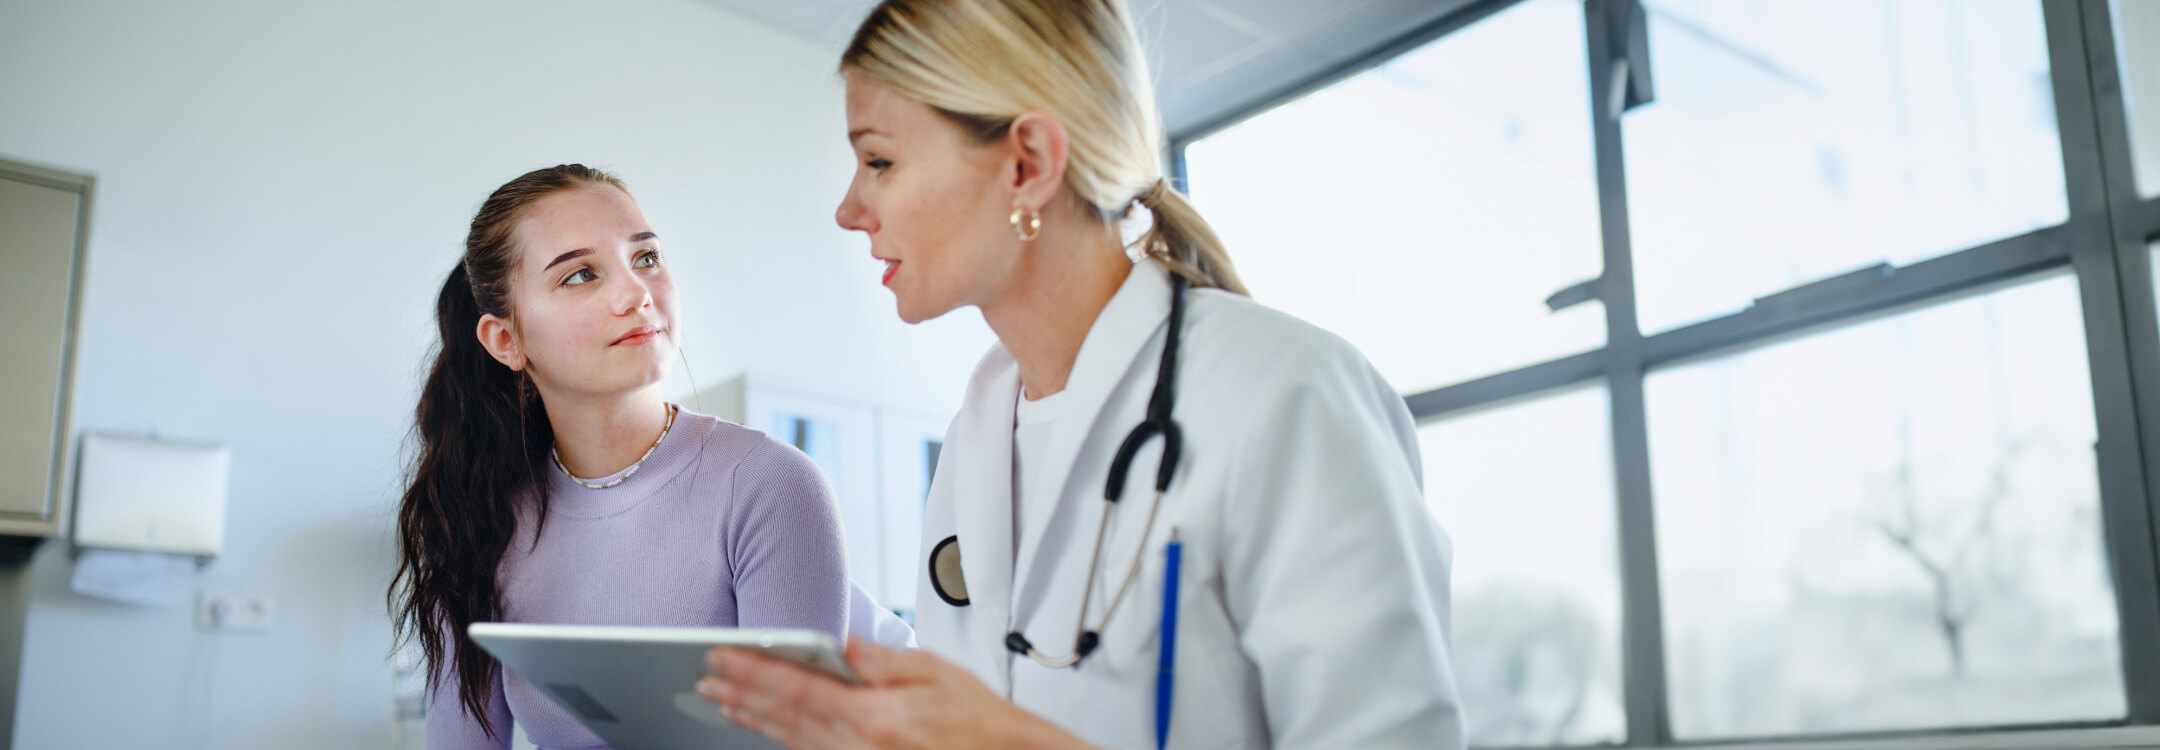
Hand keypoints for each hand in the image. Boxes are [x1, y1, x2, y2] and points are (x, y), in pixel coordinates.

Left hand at [697, 638, 1092, 749]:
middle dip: (740, 695)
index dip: (754, 671)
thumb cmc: (979, 721)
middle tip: (703, 677)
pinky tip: (765, 730)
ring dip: (753, 720)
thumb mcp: (937, 673)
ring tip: (721, 701)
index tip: (721, 655)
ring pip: (793, 742)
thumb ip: (883, 660)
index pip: (799, 689)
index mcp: (877, 716)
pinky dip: (783, 742)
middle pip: (785, 718)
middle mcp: (861, 747)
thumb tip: (841, 643)